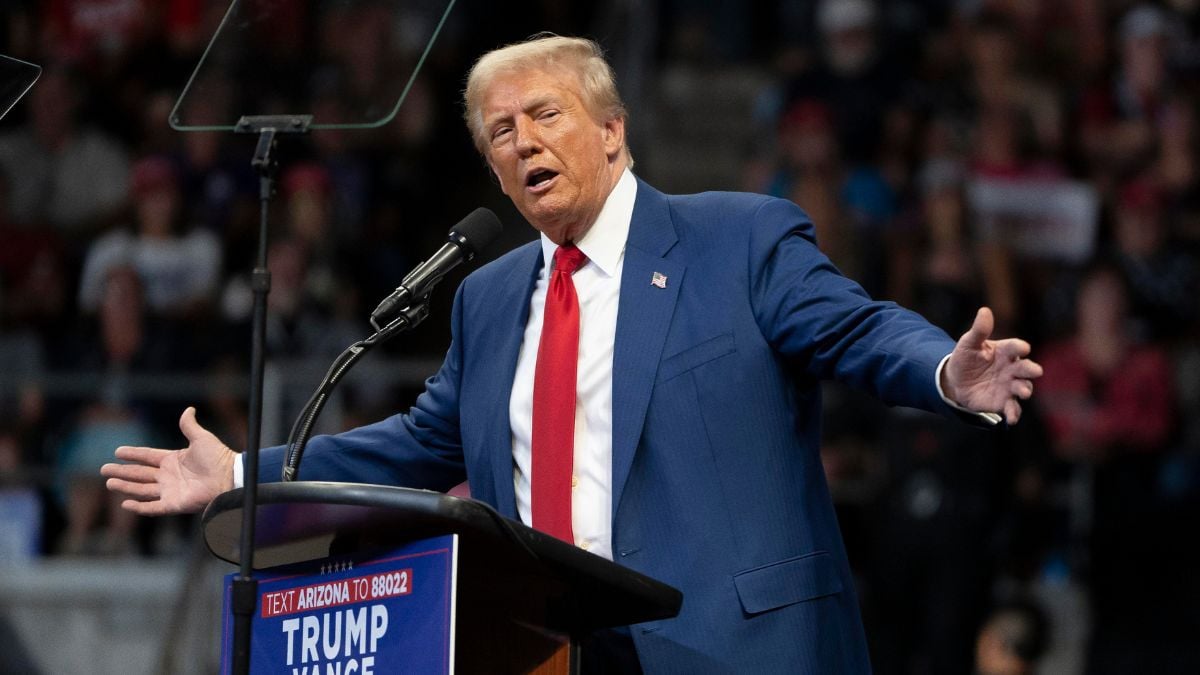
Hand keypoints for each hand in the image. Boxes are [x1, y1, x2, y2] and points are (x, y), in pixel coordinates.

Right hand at [101, 407, 237, 514]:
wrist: (229, 476)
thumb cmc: (218, 458)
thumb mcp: (201, 438)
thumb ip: (189, 425)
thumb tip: (189, 409)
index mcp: (173, 460)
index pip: (147, 456)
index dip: (133, 454)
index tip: (117, 451)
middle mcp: (169, 476)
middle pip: (140, 473)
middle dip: (122, 471)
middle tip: (103, 469)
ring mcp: (170, 490)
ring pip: (142, 489)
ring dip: (125, 486)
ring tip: (109, 482)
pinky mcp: (174, 504)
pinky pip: (153, 507)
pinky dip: (139, 507)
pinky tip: (125, 503)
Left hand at [942, 307, 1043, 424]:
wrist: (955, 381)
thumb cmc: (966, 358)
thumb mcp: (968, 343)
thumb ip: (978, 330)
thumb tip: (985, 311)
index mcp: (1005, 351)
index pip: (1016, 347)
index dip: (1020, 347)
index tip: (1023, 348)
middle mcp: (1012, 368)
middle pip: (1025, 368)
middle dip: (1030, 369)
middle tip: (1034, 370)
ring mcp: (1009, 386)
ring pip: (1023, 388)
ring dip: (1025, 390)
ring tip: (1023, 392)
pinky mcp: (1003, 401)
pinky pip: (1012, 408)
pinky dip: (1014, 413)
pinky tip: (1011, 419)